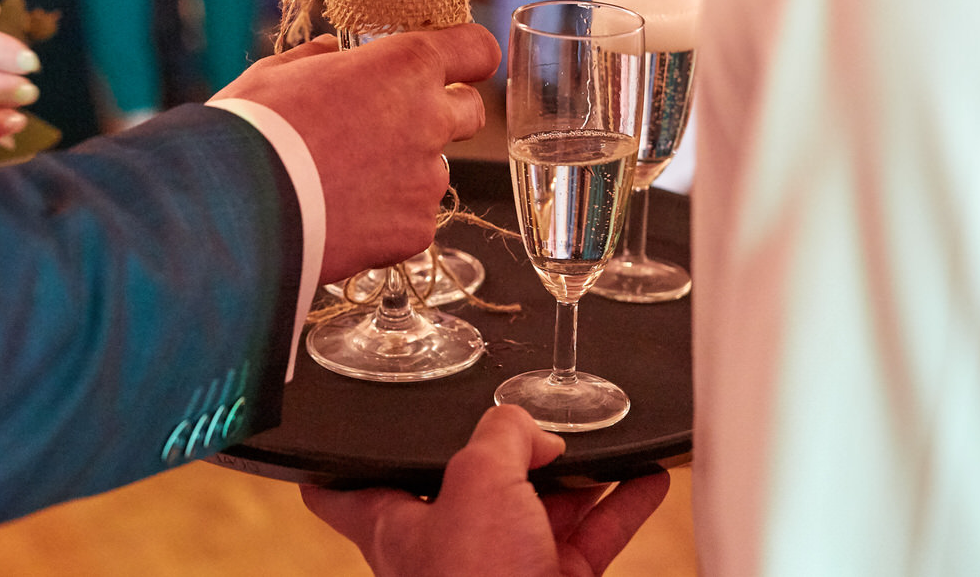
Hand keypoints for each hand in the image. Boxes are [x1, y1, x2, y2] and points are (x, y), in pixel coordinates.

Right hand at [211, 25, 499, 282]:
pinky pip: (412, 220)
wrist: (238, 208)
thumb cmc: (253, 131)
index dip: (469, 56)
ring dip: (404, 173)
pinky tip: (341, 219)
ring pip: (433, 171)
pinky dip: (386, 221)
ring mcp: (426, 179)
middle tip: (392, 127)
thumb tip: (330, 53)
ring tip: (343, 185)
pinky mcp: (415, 230)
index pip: (476, 49)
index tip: (461, 65)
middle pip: (471, 111)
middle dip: (443, 115)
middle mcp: (429, 119)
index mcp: (403, 67)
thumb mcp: (276, 73)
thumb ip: (317, 59)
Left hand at [302, 405, 670, 576]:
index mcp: (398, 523)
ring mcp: (503, 567)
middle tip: (531, 417)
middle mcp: (447, 545)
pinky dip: (619, 505)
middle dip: (503, 450)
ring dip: (572, 473)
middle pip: (469, 484)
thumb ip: (501, 437)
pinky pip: (589, 536)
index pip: (344, 488)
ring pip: (535, 506)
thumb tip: (530, 431)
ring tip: (597, 437)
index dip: (339, 457)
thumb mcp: (478, 482)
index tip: (337, 433)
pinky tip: (642, 478)